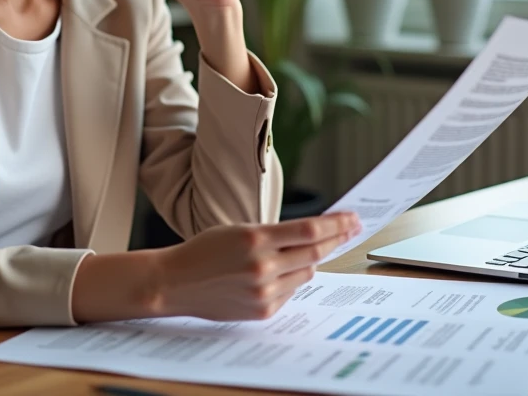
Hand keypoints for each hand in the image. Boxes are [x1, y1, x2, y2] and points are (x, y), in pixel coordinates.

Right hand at [153, 213, 361, 320]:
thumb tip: (314, 236)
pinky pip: (290, 291)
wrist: (175, 283)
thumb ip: (275, 235)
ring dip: (310, 260)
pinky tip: (275, 274)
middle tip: (351, 229)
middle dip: (337, 239)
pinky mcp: (263, 310)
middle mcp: (263, 266)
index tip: (352, 218)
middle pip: (315, 251)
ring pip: (306, 272)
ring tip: (300, 253)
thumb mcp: (239, 231)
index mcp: (256, 238)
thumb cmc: (205, 251)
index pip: (309, 230)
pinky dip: (290, 279)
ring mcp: (264, 291)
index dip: (335, 224)